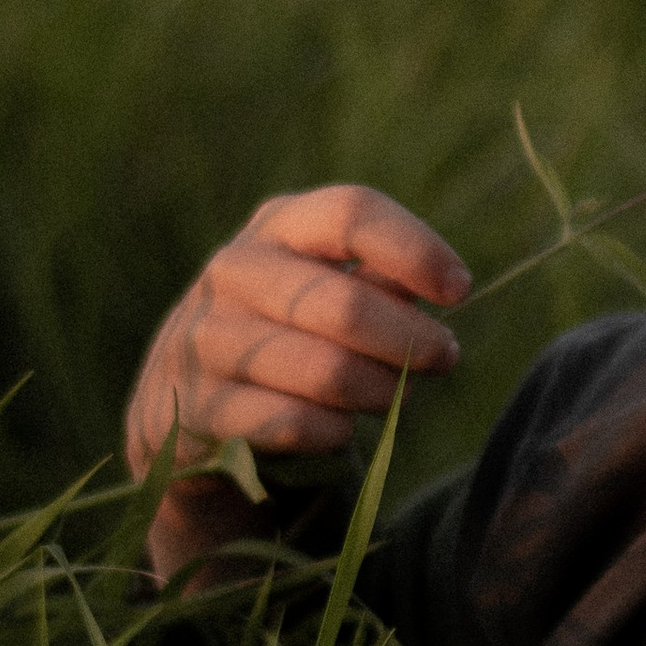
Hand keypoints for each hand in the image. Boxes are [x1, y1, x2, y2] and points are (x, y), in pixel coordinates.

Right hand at [124, 185, 468, 582]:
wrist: (187, 405)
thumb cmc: (288, 335)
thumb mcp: (328, 293)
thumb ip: (380, 284)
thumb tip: (443, 290)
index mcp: (278, 226)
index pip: (351, 214)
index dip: (414, 250)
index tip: (458, 290)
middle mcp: (234, 270)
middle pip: (345, 304)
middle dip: (411, 340)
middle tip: (442, 358)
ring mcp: (206, 337)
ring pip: (325, 371)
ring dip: (379, 391)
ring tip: (394, 396)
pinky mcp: (195, 405)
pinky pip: (289, 422)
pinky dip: (331, 431)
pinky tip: (339, 429)